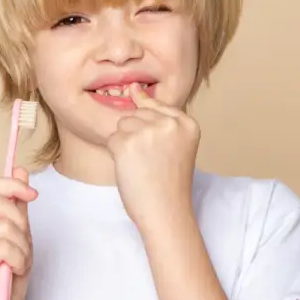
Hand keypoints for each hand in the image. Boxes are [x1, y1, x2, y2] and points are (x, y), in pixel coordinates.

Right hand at [0, 167, 36, 299]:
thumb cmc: (6, 271)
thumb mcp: (17, 231)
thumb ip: (16, 202)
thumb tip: (21, 171)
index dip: (15, 186)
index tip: (33, 195)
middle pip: (1, 204)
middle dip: (21, 225)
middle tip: (21, 245)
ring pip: (6, 226)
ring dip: (22, 246)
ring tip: (16, 261)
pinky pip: (5, 246)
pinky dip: (18, 259)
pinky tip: (10, 269)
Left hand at [106, 82, 199, 228]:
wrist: (166, 212)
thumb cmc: (169, 182)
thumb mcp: (175, 144)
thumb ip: (158, 115)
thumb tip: (134, 87)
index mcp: (188, 122)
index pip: (157, 108)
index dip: (152, 131)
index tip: (158, 152)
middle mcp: (170, 123)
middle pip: (138, 114)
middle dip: (138, 136)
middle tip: (151, 162)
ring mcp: (148, 132)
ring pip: (122, 124)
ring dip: (125, 144)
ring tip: (141, 165)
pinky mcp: (127, 143)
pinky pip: (111, 139)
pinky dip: (116, 155)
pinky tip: (131, 169)